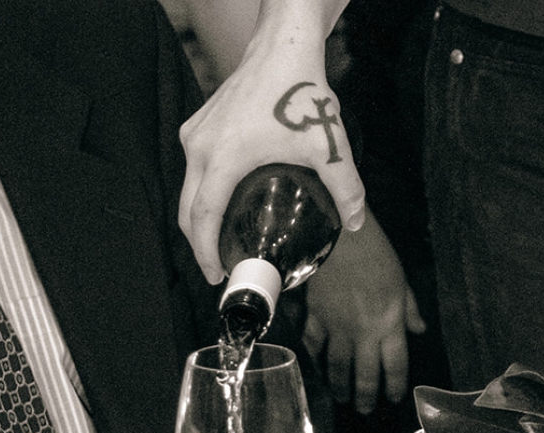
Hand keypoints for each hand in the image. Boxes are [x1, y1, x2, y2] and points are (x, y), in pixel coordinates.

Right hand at [178, 4, 364, 282]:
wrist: (282, 44)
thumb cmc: (299, 89)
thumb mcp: (328, 145)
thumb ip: (346, 187)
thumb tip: (355, 223)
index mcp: (223, 158)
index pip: (203, 219)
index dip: (206, 253)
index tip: (218, 276)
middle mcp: (200, 147)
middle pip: (188, 211)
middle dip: (200, 245)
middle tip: (220, 269)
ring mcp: (196, 133)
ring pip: (188, 190)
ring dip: (200, 220)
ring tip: (221, 242)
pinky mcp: (199, 125)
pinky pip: (194, 170)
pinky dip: (203, 194)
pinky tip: (225, 206)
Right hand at [302, 211, 425, 413]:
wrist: (341, 233)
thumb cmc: (375, 252)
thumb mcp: (400, 279)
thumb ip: (409, 309)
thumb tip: (420, 330)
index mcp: (390, 323)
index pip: (395, 366)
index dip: (394, 387)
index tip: (392, 399)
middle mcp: (364, 333)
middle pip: (365, 375)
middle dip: (366, 398)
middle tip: (364, 410)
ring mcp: (338, 328)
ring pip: (338, 369)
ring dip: (340, 388)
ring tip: (341, 399)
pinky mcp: (316, 318)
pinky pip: (314, 346)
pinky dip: (315, 360)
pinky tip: (317, 368)